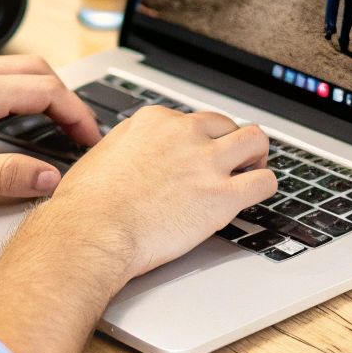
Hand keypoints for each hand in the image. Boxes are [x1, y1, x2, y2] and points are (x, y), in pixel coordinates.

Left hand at [0, 55, 99, 199]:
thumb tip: (47, 177)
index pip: (46, 91)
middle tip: (80, 132)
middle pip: (37, 70)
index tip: (90, 139)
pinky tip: (12, 116)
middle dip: (66, 99)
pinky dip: (17, 90)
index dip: (76, 115)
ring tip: (54, 126)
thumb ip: (1, 175)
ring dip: (42, 92)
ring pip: (14, 69)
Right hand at [43, 106, 275, 277]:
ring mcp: (206, 162)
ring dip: (257, 156)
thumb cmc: (87, 205)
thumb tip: (134, 158)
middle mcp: (184, 133)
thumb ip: (129, 149)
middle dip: (230, 143)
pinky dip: (264, 187)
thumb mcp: (103, 156)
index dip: (198, 141)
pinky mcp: (222, 194)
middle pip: (227, 124)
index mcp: (155, 121)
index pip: (193, 120)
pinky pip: (264, 182)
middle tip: (230, 162)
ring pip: (255, 140)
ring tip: (252, 171)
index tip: (197, 155)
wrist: (91, 232)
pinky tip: (254, 196)